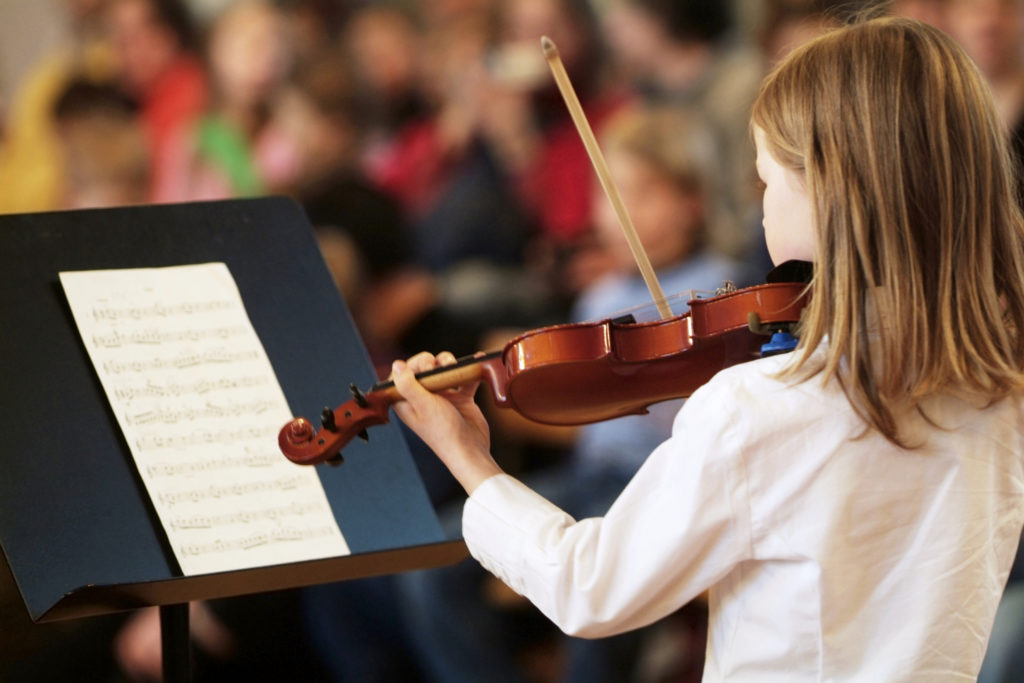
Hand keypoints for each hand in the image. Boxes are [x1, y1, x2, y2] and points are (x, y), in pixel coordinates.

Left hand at [391, 351, 502, 493]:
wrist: (471, 451)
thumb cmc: (443, 432)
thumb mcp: (423, 405)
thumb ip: (408, 385)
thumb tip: (396, 364)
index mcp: (408, 402)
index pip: (401, 376)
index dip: (409, 366)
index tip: (421, 367)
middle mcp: (423, 398)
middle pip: (422, 368)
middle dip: (430, 362)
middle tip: (436, 368)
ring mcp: (443, 397)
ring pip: (442, 370)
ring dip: (449, 363)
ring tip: (455, 367)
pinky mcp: (460, 398)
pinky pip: (464, 378)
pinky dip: (470, 370)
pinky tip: (477, 361)